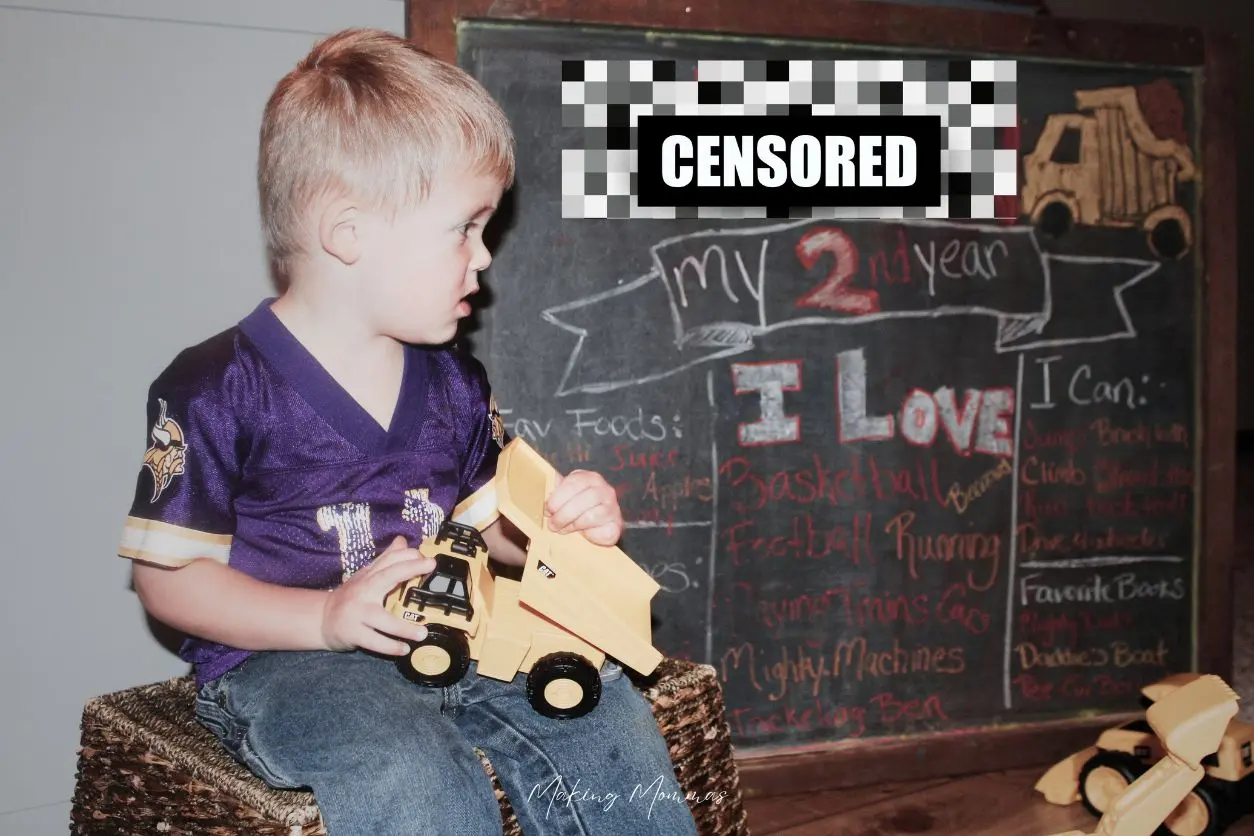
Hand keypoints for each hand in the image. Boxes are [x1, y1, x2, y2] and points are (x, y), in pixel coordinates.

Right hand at [320, 536, 434, 654]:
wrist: (321, 619)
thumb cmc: (351, 597)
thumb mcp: (366, 577)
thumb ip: (385, 561)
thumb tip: (402, 541)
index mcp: (368, 577)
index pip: (389, 560)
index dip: (408, 556)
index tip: (428, 559)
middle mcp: (363, 591)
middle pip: (385, 577)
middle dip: (408, 570)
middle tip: (430, 566)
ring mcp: (357, 613)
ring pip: (382, 619)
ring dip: (403, 627)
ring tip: (422, 633)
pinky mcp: (353, 633)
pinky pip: (374, 641)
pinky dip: (389, 646)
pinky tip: (404, 649)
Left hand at [545, 469, 623, 545]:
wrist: (600, 525)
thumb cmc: (579, 508)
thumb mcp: (566, 495)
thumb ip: (556, 490)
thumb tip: (544, 486)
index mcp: (590, 478)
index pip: (575, 483)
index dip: (558, 497)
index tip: (548, 509)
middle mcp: (605, 489)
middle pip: (583, 500)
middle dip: (563, 514)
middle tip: (552, 524)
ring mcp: (613, 507)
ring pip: (591, 516)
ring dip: (573, 525)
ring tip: (563, 529)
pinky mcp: (617, 524)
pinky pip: (601, 530)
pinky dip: (589, 534)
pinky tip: (581, 534)